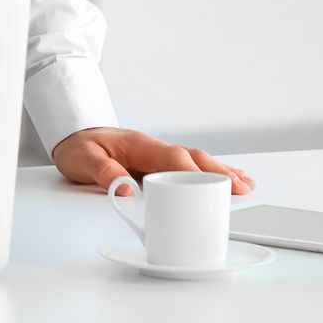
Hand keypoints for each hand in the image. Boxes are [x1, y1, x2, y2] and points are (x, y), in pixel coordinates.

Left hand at [51, 127, 255, 195]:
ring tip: (247, 185)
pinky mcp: (162, 163)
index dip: (190, 172)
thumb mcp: (82, 159)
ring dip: (222, 172)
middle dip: (218, 173)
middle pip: (193, 158)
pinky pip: (192, 166)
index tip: (206, 187)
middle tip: (241, 188)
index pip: (171, 157)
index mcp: (139, 144)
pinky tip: (231, 179)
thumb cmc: (80, 146)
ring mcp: (160, 154)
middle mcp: (155, 148)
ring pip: (197, 161)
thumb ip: (102, 172)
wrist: (76, 134)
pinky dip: (213, 172)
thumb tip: (124, 188)